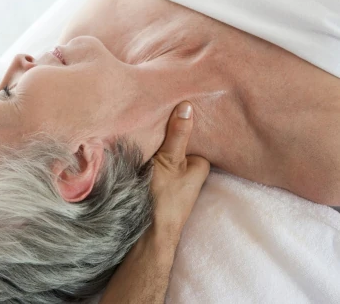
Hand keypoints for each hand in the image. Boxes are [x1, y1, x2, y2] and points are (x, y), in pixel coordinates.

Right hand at [149, 101, 209, 239]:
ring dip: (156, 149)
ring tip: (144, 132)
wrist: (148, 235)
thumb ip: (178, 134)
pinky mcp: (162, 190)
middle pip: (179, 147)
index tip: (171, 110)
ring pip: (167, 158)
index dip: (182, 126)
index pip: (195, 138)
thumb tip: (187, 105)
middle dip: (168, 138)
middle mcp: (191, 174)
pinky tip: (139, 153)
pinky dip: (149, 161)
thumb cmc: (164, 197)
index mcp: (201, 166)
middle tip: (153, 119)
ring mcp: (176, 183)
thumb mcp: (170, 160)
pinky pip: (157, 168)